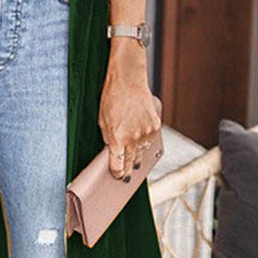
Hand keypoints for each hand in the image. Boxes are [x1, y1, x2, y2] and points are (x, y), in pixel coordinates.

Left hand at [98, 41, 161, 178]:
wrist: (128, 81)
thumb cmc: (112, 98)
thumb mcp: (102, 121)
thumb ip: (109, 139)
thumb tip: (113, 152)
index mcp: (117, 139)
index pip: (117, 165)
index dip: (117, 173)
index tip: (117, 176)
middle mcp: (133, 138)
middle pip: (131, 162)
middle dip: (128, 170)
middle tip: (126, 177)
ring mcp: (146, 133)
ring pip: (142, 152)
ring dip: (137, 157)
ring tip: (134, 162)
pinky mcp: (155, 126)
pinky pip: (150, 140)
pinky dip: (145, 142)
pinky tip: (140, 144)